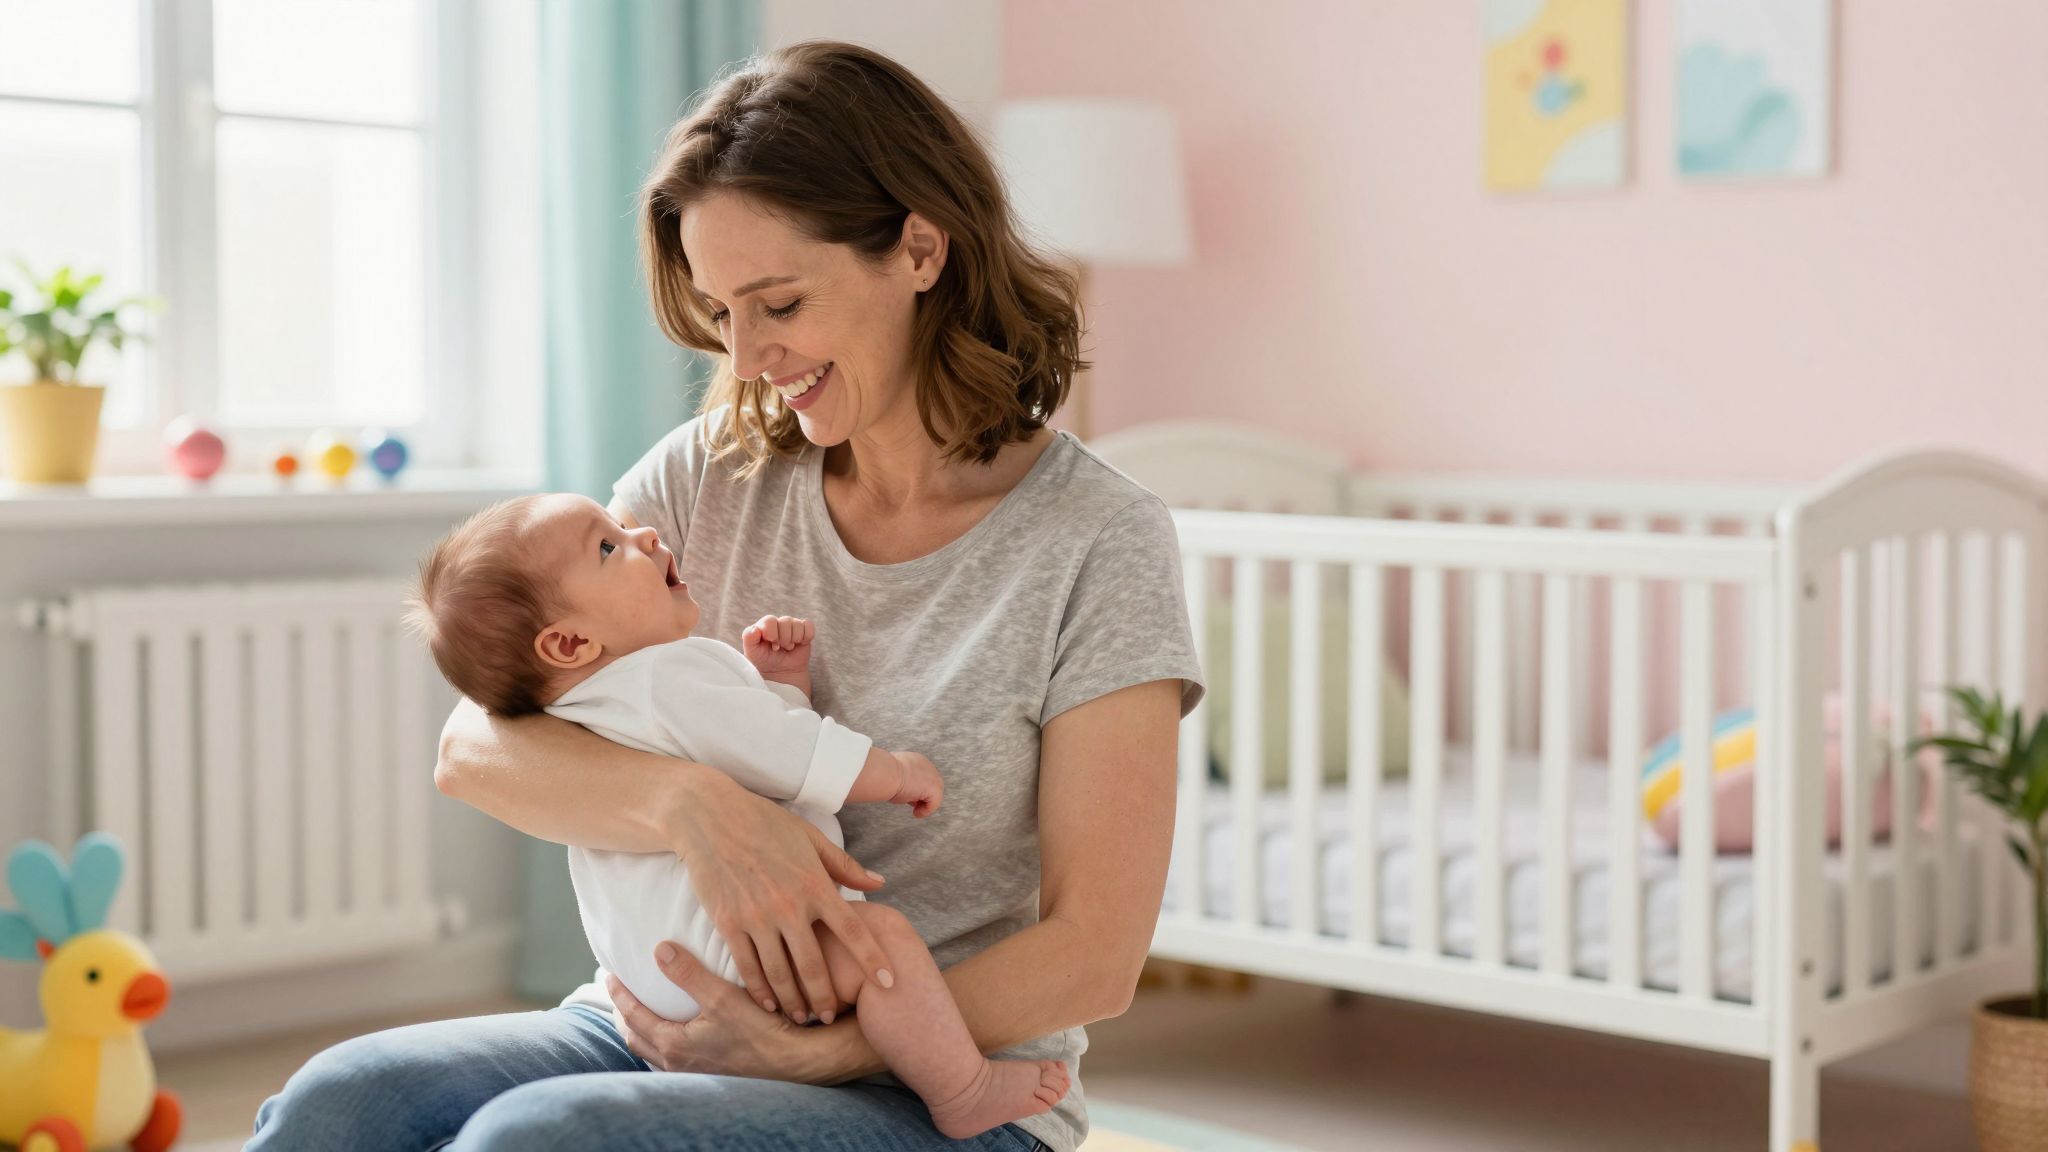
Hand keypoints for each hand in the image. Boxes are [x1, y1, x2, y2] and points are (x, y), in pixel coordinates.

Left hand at [607, 945, 828, 1080]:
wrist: (794, 1064)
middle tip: (621, 994)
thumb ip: (688, 973)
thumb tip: (659, 950)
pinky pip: (671, 1061)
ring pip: (652, 1054)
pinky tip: (679, 1033)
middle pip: (636, 1039)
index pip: (633, 1017)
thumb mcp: (722, 996)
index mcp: (673, 1045)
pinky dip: (663, 1044)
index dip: (619, 994)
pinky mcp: (708, 1076)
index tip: (611, 975)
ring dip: (643, 1032)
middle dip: (624, 1016)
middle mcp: (677, 1065)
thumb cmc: (760, 1030)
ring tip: (645, 1013)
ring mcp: (692, 1075)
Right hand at [672, 773, 893, 1023]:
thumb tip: (880, 883)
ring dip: (793, 1001)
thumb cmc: (765, 823)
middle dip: (826, 998)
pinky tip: (768, 1004)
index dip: (872, 960)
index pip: (852, 930)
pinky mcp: (728, 923)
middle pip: (814, 965)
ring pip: (780, 973)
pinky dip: (759, 990)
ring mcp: (757, 917)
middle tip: (832, 1018)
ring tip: (803, 1018)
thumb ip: (845, 866)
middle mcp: (789, 905)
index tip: (888, 984)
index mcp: (815, 883)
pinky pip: (747, 966)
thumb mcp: (811, 838)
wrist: (709, 816)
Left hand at [742, 615, 813, 676]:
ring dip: (794, 639)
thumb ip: (748, 638)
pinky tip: (799, 644)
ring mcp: (791, 626)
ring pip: (797, 624)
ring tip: (788, 648)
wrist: (780, 675)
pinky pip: (808, 626)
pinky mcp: (804, 632)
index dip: (772, 633)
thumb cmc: (764, 663)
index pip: (770, 620)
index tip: (772, 645)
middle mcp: (777, 623)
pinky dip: (806, 636)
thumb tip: (755, 629)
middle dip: (784, 638)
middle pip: (785, 621)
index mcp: (764, 625)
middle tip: (780, 649)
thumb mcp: (751, 652)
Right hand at [889, 751, 943, 818]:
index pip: (920, 776)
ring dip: (924, 803)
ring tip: (914, 809)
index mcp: (915, 760)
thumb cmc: (882, 774)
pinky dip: (925, 811)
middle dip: (921, 795)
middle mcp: (926, 765)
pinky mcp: (934, 788)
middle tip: (909, 803)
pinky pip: (934, 803)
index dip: (914, 788)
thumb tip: (894, 786)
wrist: (884, 773)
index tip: (906, 796)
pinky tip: (916, 813)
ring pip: (934, 794)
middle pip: (929, 785)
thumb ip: (897, 778)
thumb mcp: (890, 774)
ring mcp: (933, 776)